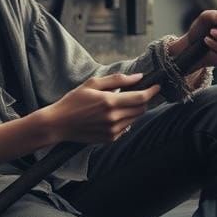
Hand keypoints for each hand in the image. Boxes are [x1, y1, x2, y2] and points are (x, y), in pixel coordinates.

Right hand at [44, 72, 160, 144]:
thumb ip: (117, 80)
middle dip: (143, 99)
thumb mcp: (92, 84)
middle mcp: (113, 118)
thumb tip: (138, 77)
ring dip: (134, 110)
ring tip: (120, 102)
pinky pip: (126, 127)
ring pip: (135, 118)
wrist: (59, 124)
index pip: (140, 98)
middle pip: (141, 109)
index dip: (151, 91)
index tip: (157, 86)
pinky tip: (113, 114)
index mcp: (109, 102)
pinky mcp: (110, 139)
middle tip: (137, 91)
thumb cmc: (74, 101)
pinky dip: (125, 119)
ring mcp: (112, 131)